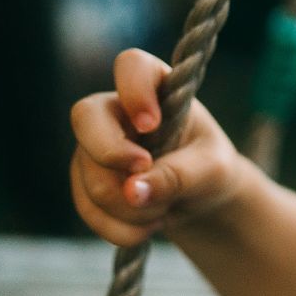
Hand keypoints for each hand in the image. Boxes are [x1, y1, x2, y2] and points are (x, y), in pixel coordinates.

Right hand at [69, 48, 244, 245]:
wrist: (198, 199)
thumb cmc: (210, 168)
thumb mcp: (212, 171)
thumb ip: (179, 175)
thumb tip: (131, 191)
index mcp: (155, 87)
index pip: (132, 65)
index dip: (134, 91)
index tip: (150, 124)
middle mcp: (115, 109)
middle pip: (85, 117)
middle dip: (112, 155)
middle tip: (144, 174)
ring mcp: (93, 144)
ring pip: (90, 175)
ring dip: (131, 207)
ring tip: (166, 211)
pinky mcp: (83, 179)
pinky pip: (87, 207)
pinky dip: (119, 227)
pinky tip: (146, 229)